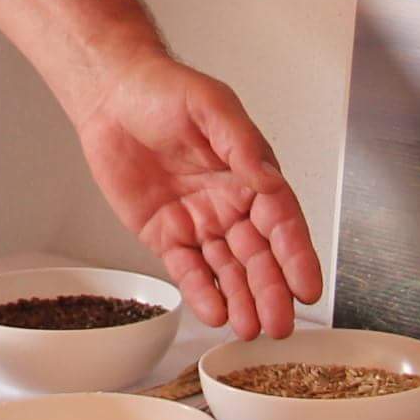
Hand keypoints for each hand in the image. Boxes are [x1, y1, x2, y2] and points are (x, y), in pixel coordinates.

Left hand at [68, 57, 320, 338]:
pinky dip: (202, 292)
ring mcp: (199, 222)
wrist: (112, 96)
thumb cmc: (165, 91)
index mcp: (250, 175)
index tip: (308, 287)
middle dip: (271, 291)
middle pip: (259, 256)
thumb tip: (268, 178)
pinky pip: (188, 270)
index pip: (282, 222)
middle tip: (280, 324)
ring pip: (227, 270)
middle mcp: (231, 205)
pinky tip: (216, 313)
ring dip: (242, 300)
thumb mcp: (210, 105)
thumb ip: (240, 143)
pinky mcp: (166, 235)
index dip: (296, 256)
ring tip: (251, 328)